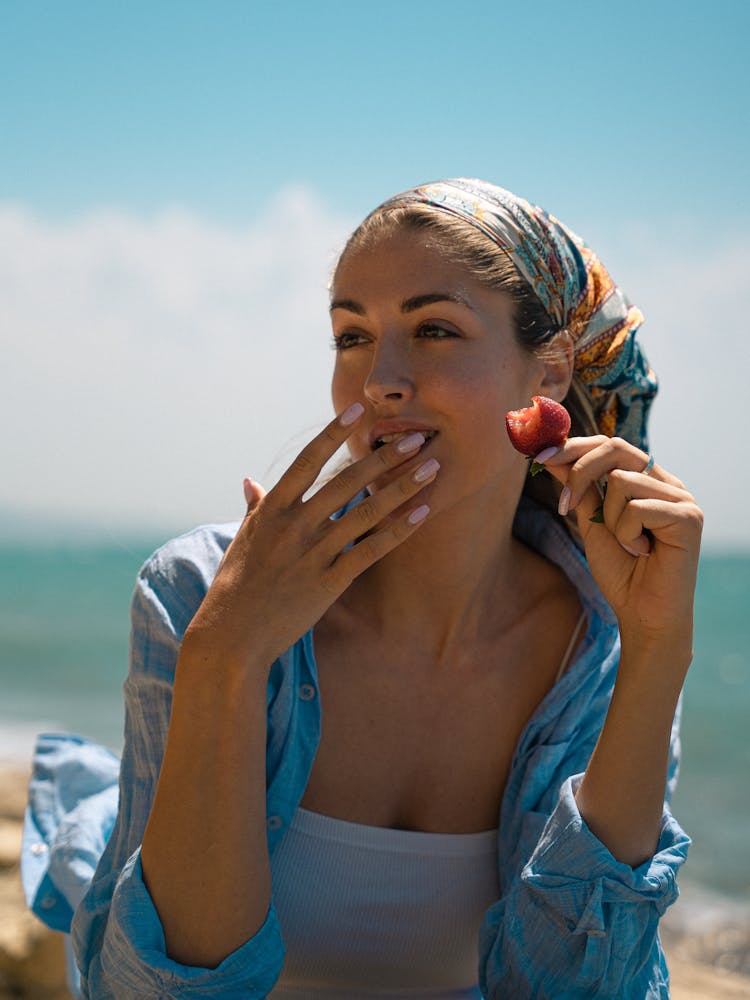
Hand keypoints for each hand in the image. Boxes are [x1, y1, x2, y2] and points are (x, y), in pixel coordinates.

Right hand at [184, 403, 438, 669]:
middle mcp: (295, 525)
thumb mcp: (242, 539)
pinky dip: (398, 530)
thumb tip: (251, 480)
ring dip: (403, 488)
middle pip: (347, 481)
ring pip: (366, 512)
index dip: (334, 433)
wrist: (232, 634)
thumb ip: (255, 507)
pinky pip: (371, 550)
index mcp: (273, 509)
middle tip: (417, 437)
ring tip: (431, 468)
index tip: (359, 410)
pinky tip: (422, 513)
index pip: (308, 460)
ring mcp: (314, 552)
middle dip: (385, 456)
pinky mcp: (330, 581)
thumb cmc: (235, 586)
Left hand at [537, 437, 702, 658]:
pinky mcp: (689, 517)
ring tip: (626, 545)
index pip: (610, 445)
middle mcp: (668, 483)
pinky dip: (627, 534)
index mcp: (648, 481)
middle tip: (566, 504)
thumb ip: (578, 488)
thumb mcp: (591, 523)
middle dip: (580, 471)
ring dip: (609, 518)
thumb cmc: (621, 572)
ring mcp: (682, 498)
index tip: (540, 457)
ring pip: (622, 480)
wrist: (642, 615)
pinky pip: (638, 507)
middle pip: (616, 448)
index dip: (574, 446)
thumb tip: (550, 455)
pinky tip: (642, 553)